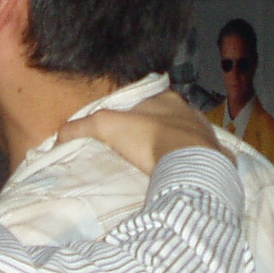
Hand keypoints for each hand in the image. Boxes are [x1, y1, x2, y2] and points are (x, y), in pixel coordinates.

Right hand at [59, 89, 232, 174]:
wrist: (190, 165)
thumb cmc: (149, 138)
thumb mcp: (107, 126)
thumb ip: (82, 126)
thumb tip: (60, 135)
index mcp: (166, 98)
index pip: (144, 101)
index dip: (129, 113)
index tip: (119, 130)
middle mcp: (188, 111)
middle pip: (163, 118)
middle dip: (151, 130)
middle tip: (135, 149)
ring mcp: (204, 134)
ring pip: (181, 137)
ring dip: (169, 147)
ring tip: (153, 164)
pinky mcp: (213, 156)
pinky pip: (195, 157)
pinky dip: (184, 163)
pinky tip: (174, 174)